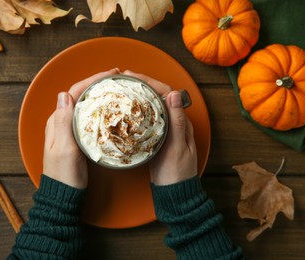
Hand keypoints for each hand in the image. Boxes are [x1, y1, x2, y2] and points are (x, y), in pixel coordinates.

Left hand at [43, 68, 119, 188]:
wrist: (63, 195)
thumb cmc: (64, 175)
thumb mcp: (65, 149)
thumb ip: (63, 122)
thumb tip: (64, 94)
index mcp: (57, 121)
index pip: (74, 92)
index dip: (92, 80)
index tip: (110, 74)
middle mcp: (61, 122)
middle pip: (79, 95)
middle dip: (97, 83)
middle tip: (116, 78)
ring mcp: (68, 130)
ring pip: (84, 104)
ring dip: (98, 94)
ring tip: (115, 89)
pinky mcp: (76, 138)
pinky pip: (87, 116)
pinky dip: (99, 108)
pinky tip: (109, 109)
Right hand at [123, 70, 197, 185]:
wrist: (175, 192)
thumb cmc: (177, 173)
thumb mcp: (177, 147)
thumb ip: (177, 121)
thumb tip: (174, 94)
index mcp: (181, 122)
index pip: (166, 93)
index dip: (150, 81)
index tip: (133, 76)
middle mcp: (174, 122)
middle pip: (158, 96)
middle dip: (141, 84)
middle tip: (123, 79)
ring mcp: (165, 130)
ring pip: (151, 106)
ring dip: (138, 95)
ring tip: (123, 89)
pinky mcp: (156, 138)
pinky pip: (147, 118)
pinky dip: (137, 111)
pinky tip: (127, 111)